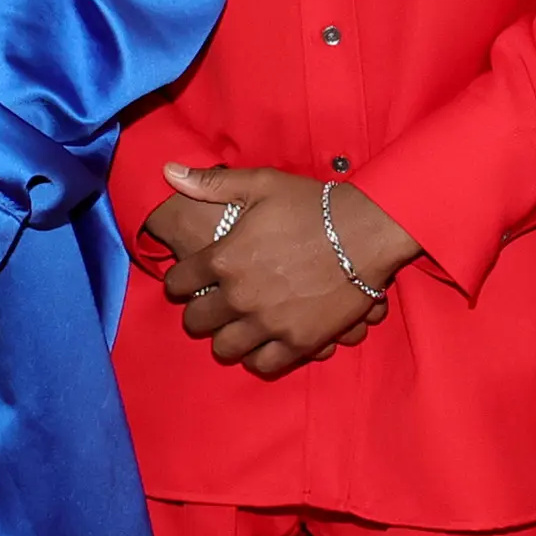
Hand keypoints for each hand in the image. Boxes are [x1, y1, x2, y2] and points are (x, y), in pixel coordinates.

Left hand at [145, 163, 407, 375]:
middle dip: (199, 313)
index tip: (186, 282)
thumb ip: (211, 184)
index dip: (179, 282)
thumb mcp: (261, 184)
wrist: (366, 232)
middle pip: (197, 322)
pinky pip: (263, 364)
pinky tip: (260, 346)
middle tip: (210, 307)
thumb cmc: (313, 205)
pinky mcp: (298, 341)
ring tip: (233, 329)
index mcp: (223, 258)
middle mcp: (239, 295)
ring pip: (225, 348)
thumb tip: (168, 171)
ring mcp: (268, 322)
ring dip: (225, 338)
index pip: (178, 282)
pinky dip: (257, 358)